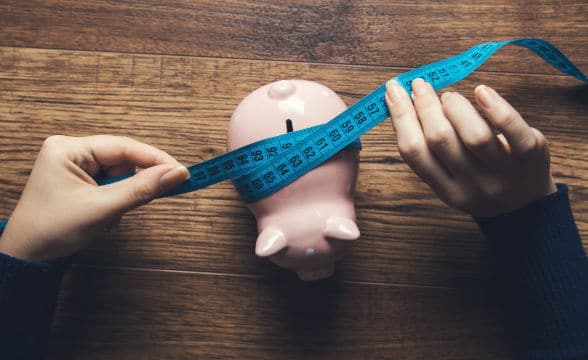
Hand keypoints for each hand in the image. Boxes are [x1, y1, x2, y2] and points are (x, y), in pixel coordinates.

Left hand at [0, 135, 188, 260]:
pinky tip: (104, 216)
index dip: (155, 159)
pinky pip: (113, 184)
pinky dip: (117, 201)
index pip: (123, 146)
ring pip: (121, 174)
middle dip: (133, 184)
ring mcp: (76, 166)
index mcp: (68, 148)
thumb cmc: (51, 230)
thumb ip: (141, 189)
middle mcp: (72, 151)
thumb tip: (177, 173)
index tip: (181, 171)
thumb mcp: (102, 209)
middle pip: (123, 160)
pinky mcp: (82, 180)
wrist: (29, 257)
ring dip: (124, 196)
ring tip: (108, 216)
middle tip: (141, 202)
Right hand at [385, 78, 555, 216]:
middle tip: (419, 84)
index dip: (400, 117)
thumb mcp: (451, 179)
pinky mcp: (530, 156)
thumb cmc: (481, 181)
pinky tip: (481, 91)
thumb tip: (411, 101)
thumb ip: (432, 150)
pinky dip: (496, 107)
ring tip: (449, 96)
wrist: (527, 207)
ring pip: (474, 135)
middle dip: (425, 106)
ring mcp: (503, 172)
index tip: (394, 90)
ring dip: (455, 106)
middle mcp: (472, 184)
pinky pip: (513, 130)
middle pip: (440, 140)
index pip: (414, 151)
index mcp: (446, 190)